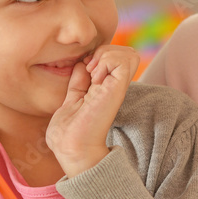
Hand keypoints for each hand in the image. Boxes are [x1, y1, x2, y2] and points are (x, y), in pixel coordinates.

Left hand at [46, 44, 139, 176]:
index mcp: (106, 88)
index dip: (98, 54)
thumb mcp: (72, 98)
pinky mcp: (117, 90)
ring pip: (129, 53)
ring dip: (106, 55)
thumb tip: (81, 64)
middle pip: (126, 52)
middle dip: (104, 51)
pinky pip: (125, 60)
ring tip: (92, 73)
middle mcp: (115, 87)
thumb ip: (78, 82)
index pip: (116, 57)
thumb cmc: (68, 131)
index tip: (83, 68)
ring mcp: (118, 88)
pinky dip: (107, 61)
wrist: (71, 148)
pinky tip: (95, 76)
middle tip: (89, 68)